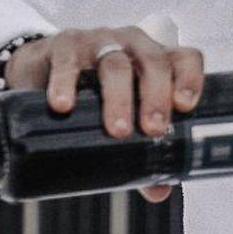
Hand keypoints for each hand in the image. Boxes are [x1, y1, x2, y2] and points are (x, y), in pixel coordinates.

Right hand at [1, 27, 205, 202]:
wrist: (42, 69)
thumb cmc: (94, 94)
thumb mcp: (120, 117)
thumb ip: (141, 152)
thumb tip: (159, 191)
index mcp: (156, 60)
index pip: (184, 58)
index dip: (190, 78)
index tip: (185, 106)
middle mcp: (133, 45)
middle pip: (153, 62)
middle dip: (156, 95)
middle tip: (152, 129)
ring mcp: (99, 42)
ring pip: (115, 64)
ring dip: (119, 97)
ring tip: (117, 129)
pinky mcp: (64, 45)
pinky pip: (68, 60)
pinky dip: (66, 82)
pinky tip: (64, 105)